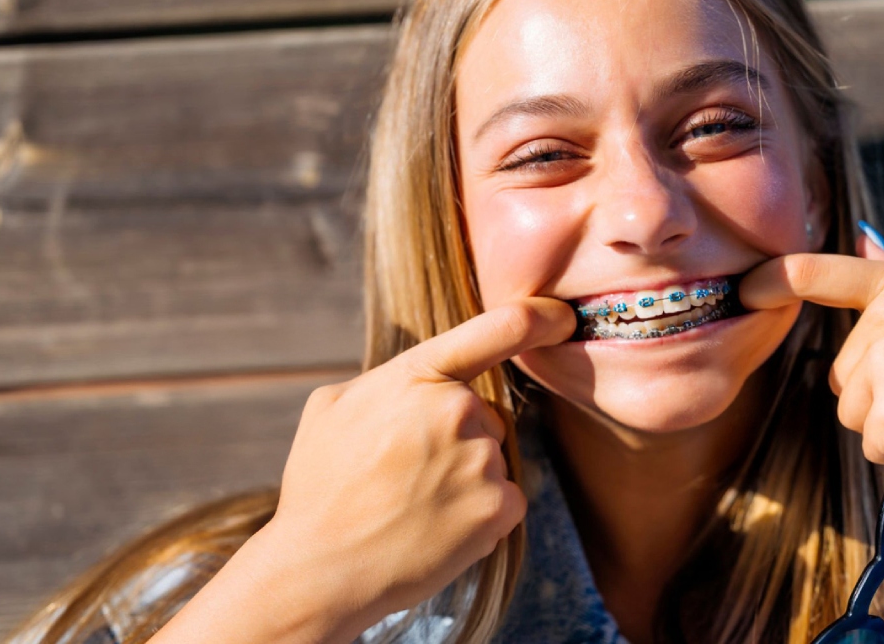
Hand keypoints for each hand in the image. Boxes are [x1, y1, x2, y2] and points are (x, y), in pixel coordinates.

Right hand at [251, 298, 574, 636]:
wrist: (320, 568)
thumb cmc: (320, 486)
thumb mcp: (332, 405)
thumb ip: (386, 381)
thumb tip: (414, 383)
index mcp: (417, 375)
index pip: (498, 330)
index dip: (540, 317)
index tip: (564, 317)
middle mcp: (458, 409)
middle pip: (483, 415)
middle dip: (455, 439)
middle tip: (404, 475)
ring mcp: (482, 459)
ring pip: (490, 459)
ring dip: (464, 479)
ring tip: (411, 506)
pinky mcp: (498, 508)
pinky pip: (505, 498)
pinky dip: (479, 514)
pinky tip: (436, 528)